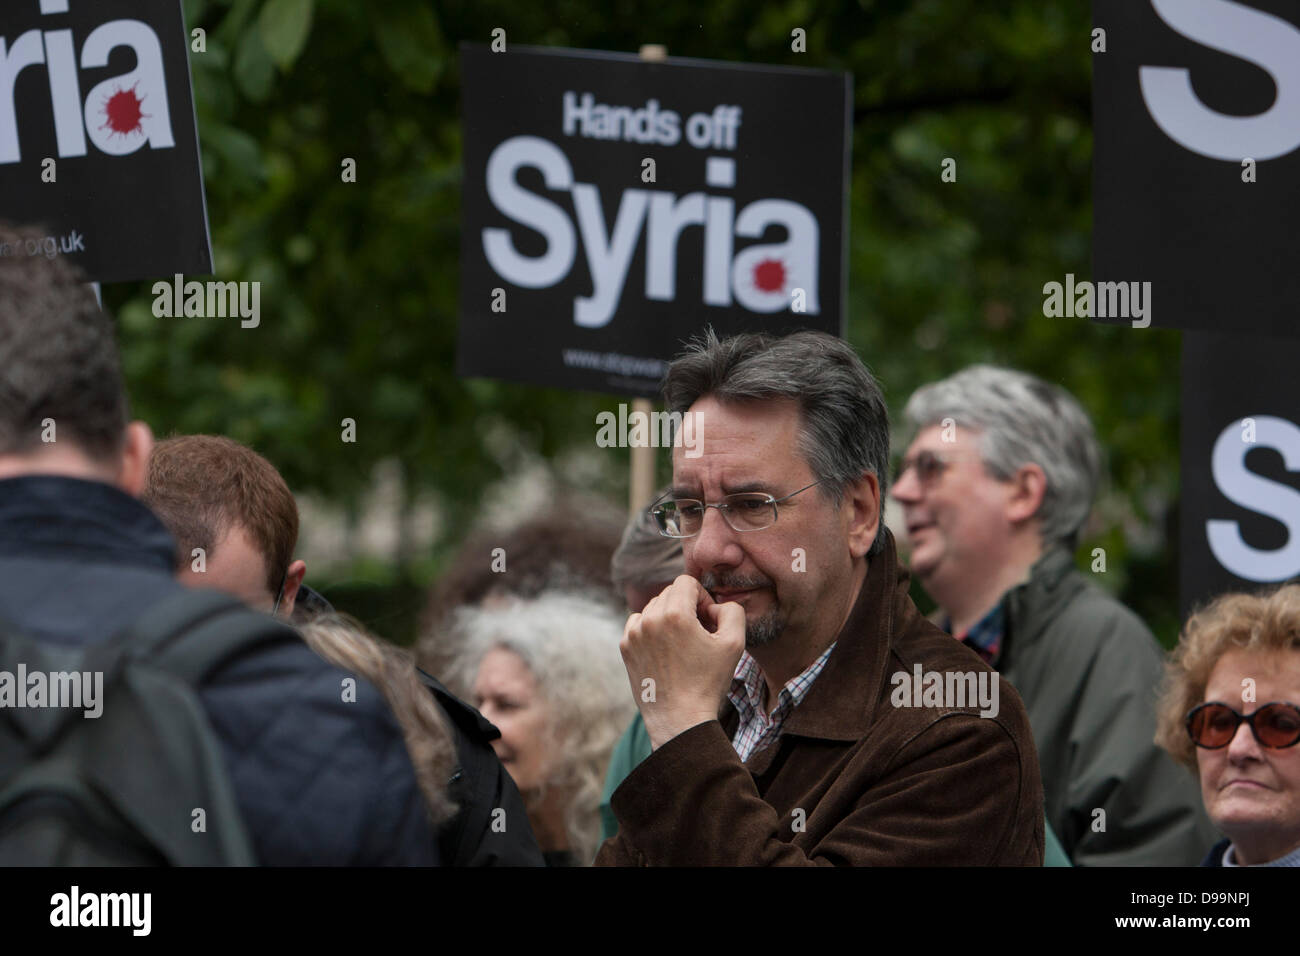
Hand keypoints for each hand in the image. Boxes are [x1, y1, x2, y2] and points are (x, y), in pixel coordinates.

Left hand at [621, 574, 746, 749]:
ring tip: (682, 644)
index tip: (708, 620)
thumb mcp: (734, 643)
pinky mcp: (625, 648)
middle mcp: (648, 619)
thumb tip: (714, 605)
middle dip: (686, 606)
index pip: (687, 582)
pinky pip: (639, 623)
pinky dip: (652, 629)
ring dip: (668, 617)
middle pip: (669, 593)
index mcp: (674, 614)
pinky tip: (666, 650)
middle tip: (698, 634)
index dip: (702, 597)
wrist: (680, 720)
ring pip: (653, 607)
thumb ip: (731, 610)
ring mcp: (633, 634)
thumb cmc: (708, 683)